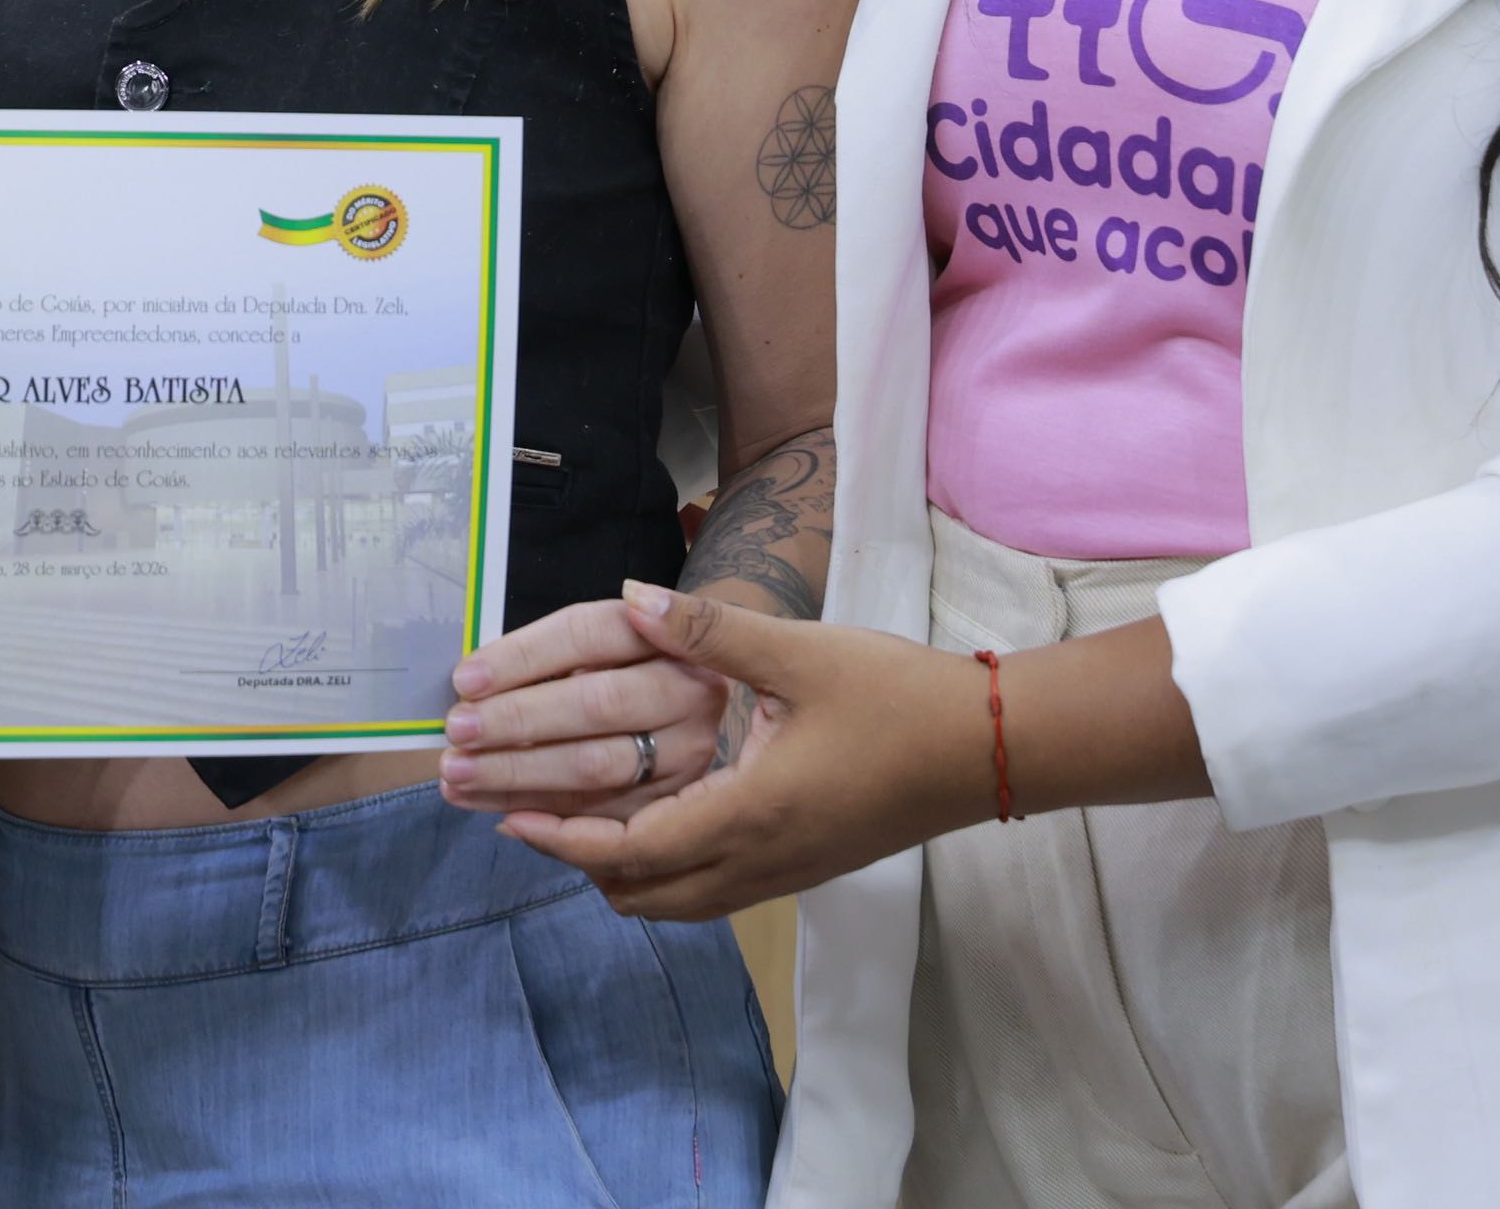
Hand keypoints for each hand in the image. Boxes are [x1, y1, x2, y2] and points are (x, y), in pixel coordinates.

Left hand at [493, 582, 993, 921]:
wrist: (989, 749)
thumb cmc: (899, 698)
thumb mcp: (800, 653)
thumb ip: (707, 632)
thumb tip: (628, 595)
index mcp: (751, 815)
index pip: (631, 851)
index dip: (563, 839)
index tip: (509, 817)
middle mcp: (761, 861)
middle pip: (644, 895)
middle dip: (578, 862)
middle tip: (527, 817)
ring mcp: (786, 873)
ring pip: (679, 903)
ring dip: (622, 873)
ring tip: (577, 824)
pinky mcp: (806, 868)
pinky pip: (712, 893)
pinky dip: (666, 874)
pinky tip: (656, 825)